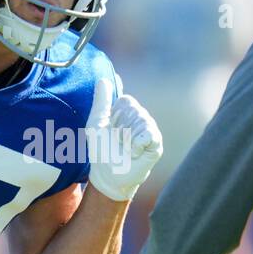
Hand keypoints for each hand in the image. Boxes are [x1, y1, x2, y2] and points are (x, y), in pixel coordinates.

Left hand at [84, 77, 162, 201]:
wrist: (108, 174)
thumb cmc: (101, 149)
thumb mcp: (96, 122)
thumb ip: (101, 101)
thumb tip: (104, 79)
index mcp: (128, 112)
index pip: (125, 100)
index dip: (115, 115)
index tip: (110, 128)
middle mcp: (141, 118)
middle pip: (134, 109)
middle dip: (121, 128)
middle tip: (118, 141)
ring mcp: (149, 130)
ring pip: (142, 121)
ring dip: (127, 137)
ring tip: (125, 148)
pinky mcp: (156, 144)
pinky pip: (149, 134)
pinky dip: (137, 143)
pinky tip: (134, 152)